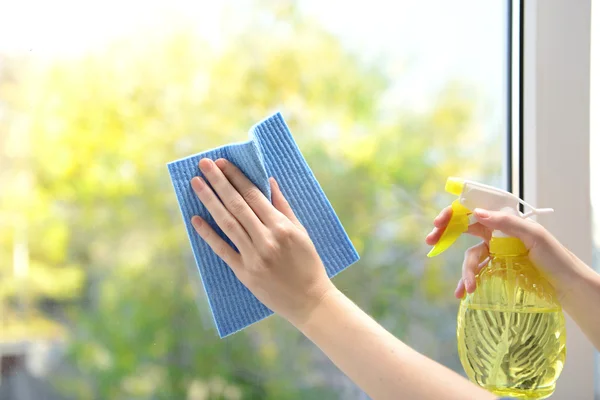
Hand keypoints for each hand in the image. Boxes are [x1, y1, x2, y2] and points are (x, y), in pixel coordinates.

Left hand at [189, 158, 334, 326]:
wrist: (309, 301)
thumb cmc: (308, 264)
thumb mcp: (301, 232)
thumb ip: (283, 207)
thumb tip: (268, 182)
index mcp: (282, 227)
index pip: (253, 196)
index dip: (236, 177)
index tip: (222, 163)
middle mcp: (266, 239)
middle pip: (237, 205)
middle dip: (219, 182)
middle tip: (204, 164)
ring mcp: (253, 257)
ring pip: (227, 223)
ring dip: (210, 201)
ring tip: (196, 184)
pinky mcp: (244, 273)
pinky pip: (222, 250)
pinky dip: (208, 234)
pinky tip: (195, 219)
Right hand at [425, 207, 582, 299]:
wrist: (567, 286)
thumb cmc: (555, 257)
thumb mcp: (534, 236)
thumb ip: (507, 223)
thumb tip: (478, 213)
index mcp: (504, 220)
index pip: (473, 210)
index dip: (454, 213)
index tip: (439, 222)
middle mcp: (496, 233)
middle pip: (464, 228)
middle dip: (445, 233)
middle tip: (431, 240)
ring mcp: (494, 252)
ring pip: (470, 257)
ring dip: (465, 272)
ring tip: (468, 289)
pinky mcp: (495, 270)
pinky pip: (476, 273)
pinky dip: (467, 282)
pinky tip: (463, 293)